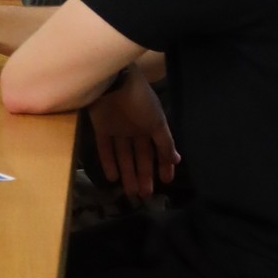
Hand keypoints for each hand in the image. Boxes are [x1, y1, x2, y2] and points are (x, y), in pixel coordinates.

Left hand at [88, 69, 178, 200]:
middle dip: (143, 175)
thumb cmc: (140, 100)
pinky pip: (105, 148)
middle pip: (140, 156)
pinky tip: (113, 177)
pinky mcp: (101, 128)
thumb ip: (165, 142)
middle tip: (145, 195)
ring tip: (131, 192)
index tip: (166, 182)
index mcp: (151, 125)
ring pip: (123, 156)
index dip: (163, 165)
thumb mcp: (157, 122)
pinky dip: (108, 162)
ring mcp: (117, 128)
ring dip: (127, 173)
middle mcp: (135, 128)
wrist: (113, 82)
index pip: (158, 149)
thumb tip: (177, 160)